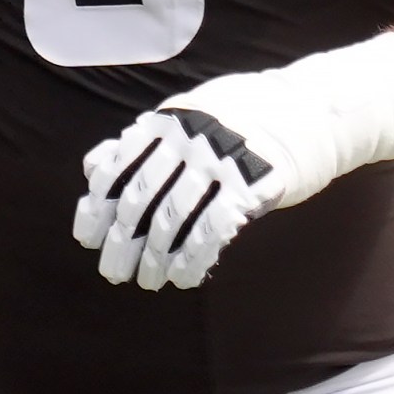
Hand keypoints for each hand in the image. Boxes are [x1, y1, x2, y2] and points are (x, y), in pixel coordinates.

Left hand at [73, 109, 276, 290]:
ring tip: (147, 281)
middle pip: (137, 202)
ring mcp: (216, 162)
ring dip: (155, 259)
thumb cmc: (233, 123)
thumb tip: (92, 170)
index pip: (114, 172)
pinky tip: (183, 278)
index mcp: (161, 125)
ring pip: (171, 220)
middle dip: (122, 243)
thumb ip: (138, 144)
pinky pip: (210, 231)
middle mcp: (183, 141)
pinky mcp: (250, 185)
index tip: (87, 240)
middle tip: (113, 273)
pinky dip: (192, 259)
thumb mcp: (181, 120)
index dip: (96, 210)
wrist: (306, 112)